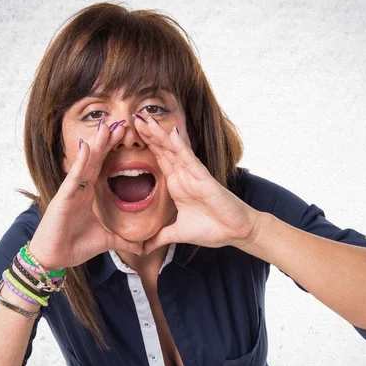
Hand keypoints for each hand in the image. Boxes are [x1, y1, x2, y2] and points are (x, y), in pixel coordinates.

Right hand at [28, 120, 142, 270]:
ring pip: (85, 163)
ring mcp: (71, 191)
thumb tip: (142, 248)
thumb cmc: (74, 246)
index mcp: (88, 194)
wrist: (55, 258)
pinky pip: (73, 178)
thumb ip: (123, 241)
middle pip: (96, 159)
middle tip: (120, 122)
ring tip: (106, 126)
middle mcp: (80, 188)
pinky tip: (87, 147)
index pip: (103, 166)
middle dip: (107, 141)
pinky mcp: (63, 199)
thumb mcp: (106, 241)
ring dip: (96, 144)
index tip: (126, 136)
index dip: (113, 150)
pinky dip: (80, 163)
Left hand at [131, 116, 259, 255]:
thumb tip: (144, 248)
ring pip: (175, 151)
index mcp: (177, 185)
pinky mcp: (205, 179)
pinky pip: (191, 160)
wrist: (234, 233)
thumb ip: (160, 237)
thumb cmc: (212, 229)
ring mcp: (194, 176)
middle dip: (149, 134)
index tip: (130, 134)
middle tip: (133, 117)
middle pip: (163, 150)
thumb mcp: (178, 234)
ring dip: (161, 135)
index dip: (146, 146)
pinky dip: (181, 147)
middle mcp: (184, 176)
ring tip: (146, 120)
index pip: (159, 160)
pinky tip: (172, 133)